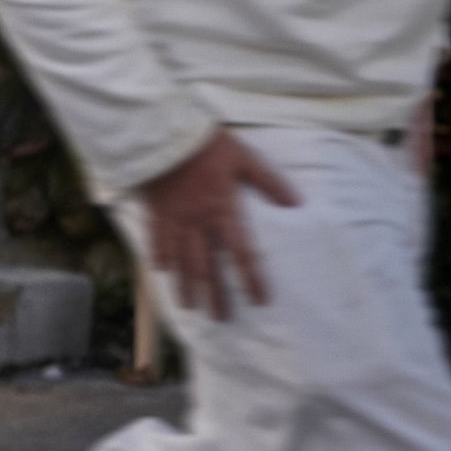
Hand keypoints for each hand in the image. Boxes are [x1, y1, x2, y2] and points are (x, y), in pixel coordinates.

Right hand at [135, 127, 299, 319]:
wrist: (160, 132)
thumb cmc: (205, 144)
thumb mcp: (244, 158)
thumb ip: (269, 182)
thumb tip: (296, 204)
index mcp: (222, 211)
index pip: (241, 254)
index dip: (251, 279)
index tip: (260, 300)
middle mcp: (197, 223)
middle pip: (207, 267)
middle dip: (215, 294)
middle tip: (220, 318)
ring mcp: (173, 219)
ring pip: (180, 260)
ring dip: (185, 285)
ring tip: (188, 306)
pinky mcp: (155, 211)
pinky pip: (155, 240)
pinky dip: (158, 257)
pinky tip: (160, 271)